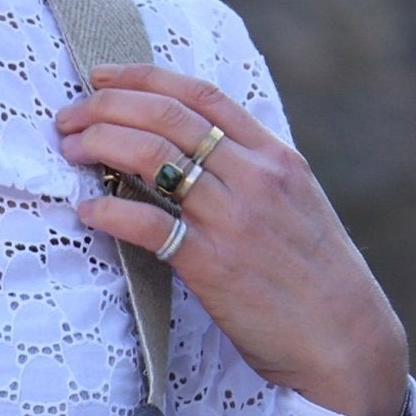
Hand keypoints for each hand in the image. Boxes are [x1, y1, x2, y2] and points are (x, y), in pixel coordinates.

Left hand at [56, 64, 409, 415]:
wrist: (345, 339)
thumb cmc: (315, 279)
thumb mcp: (295, 206)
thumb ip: (251, 175)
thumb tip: (193, 156)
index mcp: (276, 157)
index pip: (201, 95)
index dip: (143, 77)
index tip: (101, 76)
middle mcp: (255, 178)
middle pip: (168, 116)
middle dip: (107, 106)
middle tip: (70, 116)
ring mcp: (233, 219)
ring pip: (153, 157)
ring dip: (99, 145)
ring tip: (71, 150)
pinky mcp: (213, 265)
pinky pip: (149, 225)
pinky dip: (109, 212)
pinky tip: (86, 211)